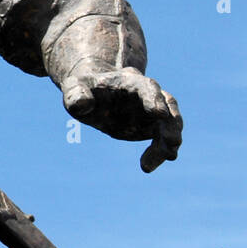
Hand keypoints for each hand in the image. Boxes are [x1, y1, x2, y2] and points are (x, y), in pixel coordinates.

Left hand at [61, 63, 182, 172]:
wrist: (91, 93)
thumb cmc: (83, 88)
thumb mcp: (74, 88)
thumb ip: (76, 94)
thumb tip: (81, 104)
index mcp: (129, 81)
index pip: (147, 87)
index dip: (154, 99)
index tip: (160, 114)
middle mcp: (147, 94)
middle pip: (167, 105)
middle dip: (171, 124)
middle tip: (172, 143)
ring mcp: (152, 110)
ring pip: (170, 123)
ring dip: (169, 142)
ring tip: (158, 161)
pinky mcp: (151, 125)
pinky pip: (162, 139)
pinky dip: (159, 152)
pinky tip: (146, 167)